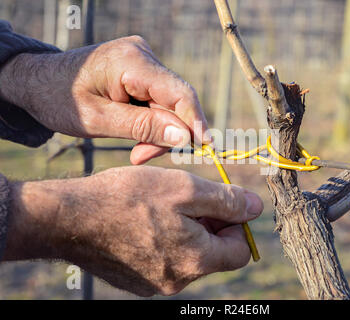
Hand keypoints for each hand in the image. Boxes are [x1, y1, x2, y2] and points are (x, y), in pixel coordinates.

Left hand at [0, 36, 209, 163]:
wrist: (38, 82)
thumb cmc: (60, 100)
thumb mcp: (99, 120)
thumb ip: (144, 128)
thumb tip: (186, 137)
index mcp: (131, 61)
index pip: (179, 93)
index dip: (195, 122)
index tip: (206, 148)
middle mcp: (142, 54)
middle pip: (175, 101)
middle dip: (167, 133)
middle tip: (143, 157)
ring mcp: (142, 60)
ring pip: (168, 103)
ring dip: (158, 131)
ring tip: (136, 152)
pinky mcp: (140, 69)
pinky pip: (158, 100)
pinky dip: (151, 121)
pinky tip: (136, 135)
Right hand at [3, 166, 262, 295]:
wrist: (70, 219)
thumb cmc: (129, 198)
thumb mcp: (186, 188)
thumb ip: (227, 200)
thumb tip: (256, 208)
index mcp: (197, 260)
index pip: (240, 251)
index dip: (235, 224)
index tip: (218, 204)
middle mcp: (178, 280)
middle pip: (213, 254)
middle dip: (209, 225)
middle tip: (189, 199)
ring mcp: (155, 284)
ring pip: (188, 256)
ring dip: (186, 231)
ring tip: (162, 207)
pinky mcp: (136, 281)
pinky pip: (164, 261)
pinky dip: (164, 241)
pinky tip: (144, 222)